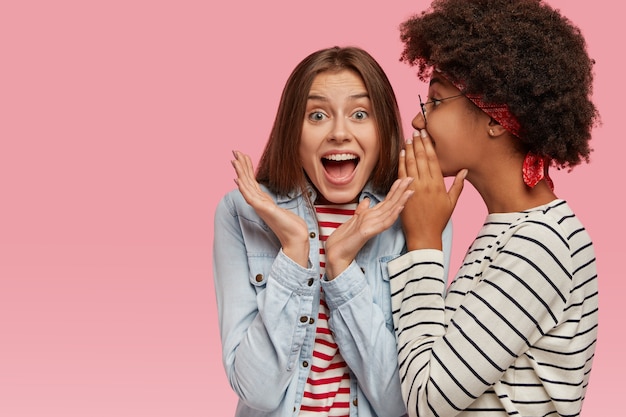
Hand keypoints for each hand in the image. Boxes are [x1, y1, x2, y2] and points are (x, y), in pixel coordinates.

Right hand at [231, 150, 308, 266]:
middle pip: (247, 181)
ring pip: (247, 186)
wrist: (296, 237)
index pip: (252, 182)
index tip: (242, 157)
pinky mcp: (264, 210)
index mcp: (262, 201)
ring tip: (235, 160)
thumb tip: (269, 199)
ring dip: (240, 173)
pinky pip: (251, 197)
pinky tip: (239, 180)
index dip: (246, 169)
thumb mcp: (281, 209)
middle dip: (241, 166)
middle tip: (235, 152)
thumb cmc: (290, 225)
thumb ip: (273, 203)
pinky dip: (244, 188)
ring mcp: (260, 207)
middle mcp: (259, 203)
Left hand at [324, 177, 414, 278]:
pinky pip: (384, 223)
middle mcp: (374, 220)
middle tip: (410, 178)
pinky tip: (400, 207)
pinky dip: (393, 215)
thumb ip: (362, 210)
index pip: (386, 201)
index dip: (394, 190)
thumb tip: (366, 200)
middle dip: (401, 191)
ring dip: (400, 200)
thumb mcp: (353, 219)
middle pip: (391, 203)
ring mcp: (373, 226)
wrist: (336, 253)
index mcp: (372, 216)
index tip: (402, 179)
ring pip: (390, 211)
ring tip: (409, 191)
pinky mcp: (369, 232)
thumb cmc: (344, 239)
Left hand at [399, 129, 465, 250]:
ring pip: (410, 164)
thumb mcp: (451, 203)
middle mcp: (426, 184)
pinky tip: (400, 154)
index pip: (432, 159)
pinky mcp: (404, 194)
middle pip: (420, 158)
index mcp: (438, 184)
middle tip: (416, 131)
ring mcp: (414, 188)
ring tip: (408, 139)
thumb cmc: (438, 220)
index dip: (428, 145)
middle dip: (418, 143)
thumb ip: (457, 185)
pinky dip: (401, 163)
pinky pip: (401, 175)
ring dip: (408, 150)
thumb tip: (464, 170)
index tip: (425, 135)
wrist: (424, 235)